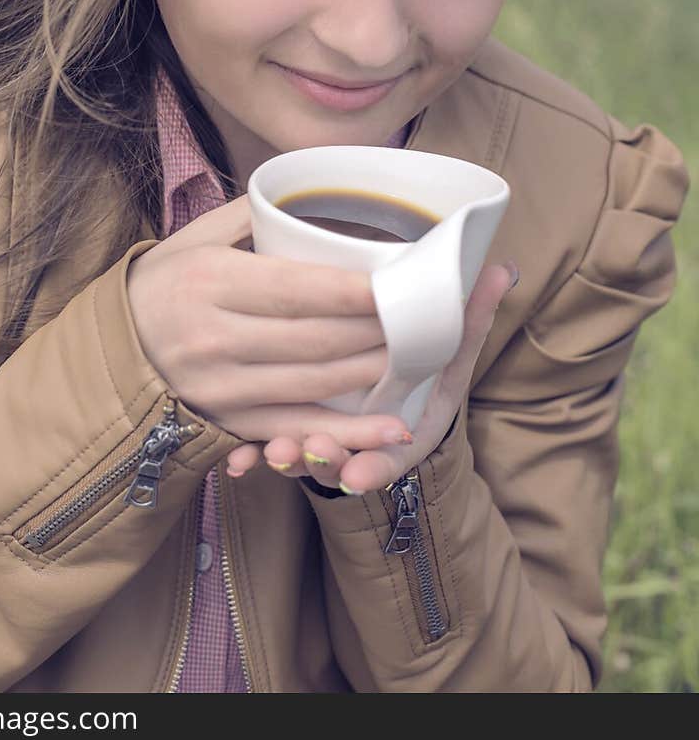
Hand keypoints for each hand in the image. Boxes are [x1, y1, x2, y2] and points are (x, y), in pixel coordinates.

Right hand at [126, 194, 411, 449]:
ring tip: (418, 354)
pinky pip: (297, 429)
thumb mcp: (196, 237)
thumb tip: (313, 191)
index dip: (354, 290)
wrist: (109, 352)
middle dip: (378, 330)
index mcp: (210, 282)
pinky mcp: (228, 422)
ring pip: (314, 383)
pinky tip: (392, 429)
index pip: (297, 289)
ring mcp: (221, 386)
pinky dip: (348, 433)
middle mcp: (214, 337)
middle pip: (315, 339)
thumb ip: (253, 214)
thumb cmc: (163, 284)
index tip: (401, 281)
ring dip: (374, 371)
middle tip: (425, 316)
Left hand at [224, 260, 517, 493]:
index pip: (393, 457)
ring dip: (288, 459)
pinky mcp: (293, 430)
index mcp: (409, 429)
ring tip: (272, 452)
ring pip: (305, 459)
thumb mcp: (454, 348)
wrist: (399, 397)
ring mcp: (329, 444)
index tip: (358, 470)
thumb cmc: (427, 365)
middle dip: (323, 458)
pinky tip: (236, 461)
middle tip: (307, 449)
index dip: (375, 464)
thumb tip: (503, 269)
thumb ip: (473, 316)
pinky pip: (268, 450)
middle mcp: (367, 447)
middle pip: (342, 461)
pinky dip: (252, 457)